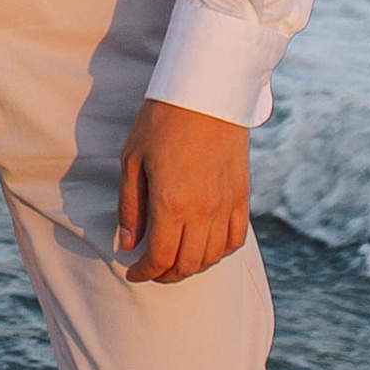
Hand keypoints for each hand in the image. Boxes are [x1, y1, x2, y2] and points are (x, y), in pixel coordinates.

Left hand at [116, 97, 251, 281]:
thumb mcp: (132, 160)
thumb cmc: (160, 122)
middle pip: (188, 263)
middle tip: (150, 271)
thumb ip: (130, 206)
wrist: (204, 95)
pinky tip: (204, 249)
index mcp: (171, 202)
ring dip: (192, 267)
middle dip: (166, 274)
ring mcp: (226, 206)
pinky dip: (218, 253)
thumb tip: (126, 243)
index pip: (160, 256)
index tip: (133, 272)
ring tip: (173, 262)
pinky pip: (234, 240)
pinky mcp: (242, 198)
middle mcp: (203, 211)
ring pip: (212, 257)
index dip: (145, 271)